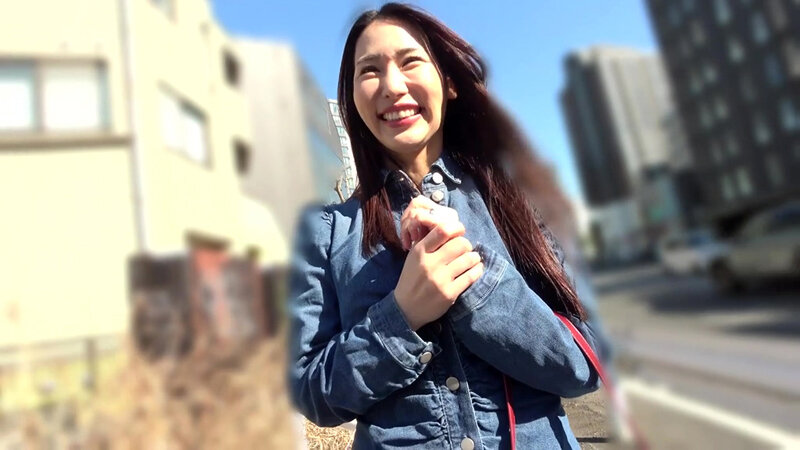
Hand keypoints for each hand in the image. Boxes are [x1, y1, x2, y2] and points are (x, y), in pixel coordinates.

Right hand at [394, 199, 483, 330]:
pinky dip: (476, 271)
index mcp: (419, 252)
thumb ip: (429, 244)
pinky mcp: (449, 294)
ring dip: (474, 257)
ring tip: (473, 258)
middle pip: (460, 244)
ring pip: (468, 260)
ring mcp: (440, 280)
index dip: (456, 228)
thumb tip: (452, 229)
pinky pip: (470, 277)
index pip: (442, 231)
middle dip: (467, 245)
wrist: (406, 308)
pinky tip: (476, 269)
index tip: (461, 231)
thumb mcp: (414, 258)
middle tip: (467, 249)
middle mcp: (430, 264)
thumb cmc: (412, 279)